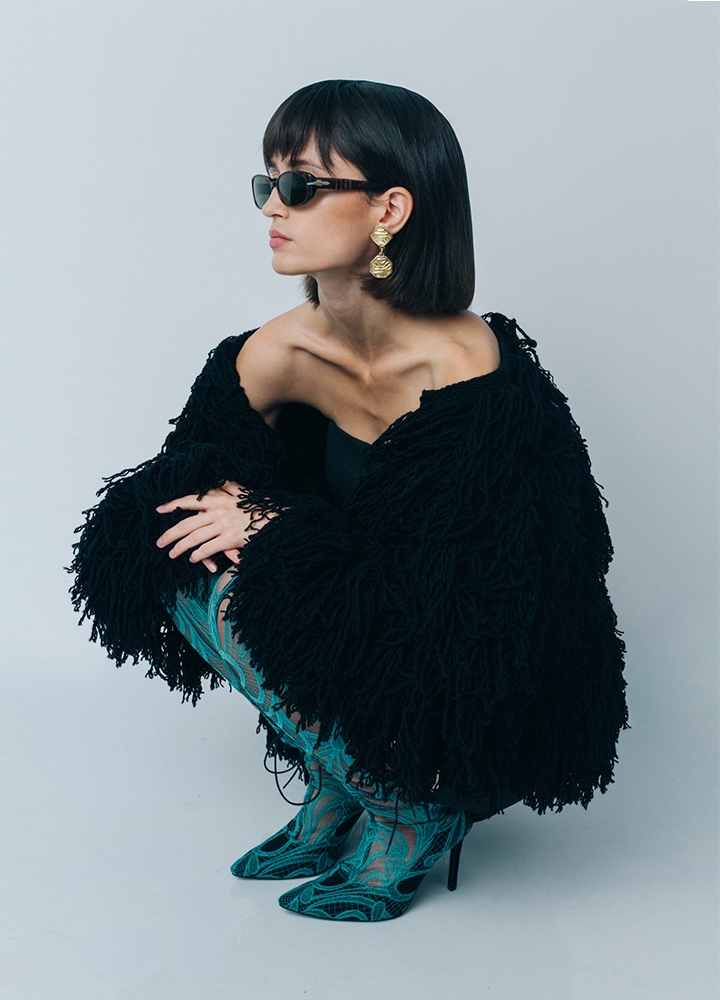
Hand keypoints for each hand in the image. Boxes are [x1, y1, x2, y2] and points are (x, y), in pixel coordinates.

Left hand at [155, 481, 270, 572]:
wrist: (276, 519)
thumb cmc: (260, 507)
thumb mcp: (244, 493)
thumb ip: (230, 486)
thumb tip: (222, 479)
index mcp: (218, 499)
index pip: (190, 500)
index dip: (173, 505)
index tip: (159, 509)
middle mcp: (218, 512)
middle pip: (186, 524)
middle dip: (170, 534)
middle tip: (159, 543)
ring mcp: (223, 526)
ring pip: (194, 538)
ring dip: (181, 548)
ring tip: (172, 554)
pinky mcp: (229, 539)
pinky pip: (208, 549)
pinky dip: (198, 555)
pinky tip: (193, 559)